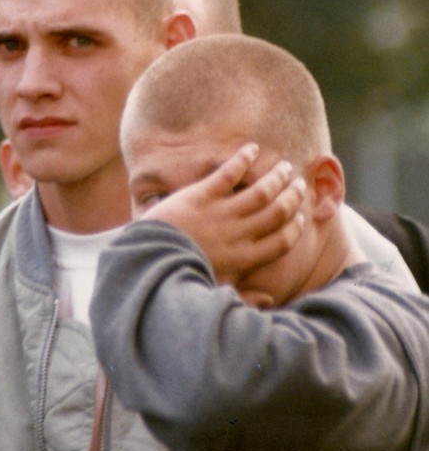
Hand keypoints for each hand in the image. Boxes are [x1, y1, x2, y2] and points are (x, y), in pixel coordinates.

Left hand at [140, 143, 306, 285]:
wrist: (148, 260)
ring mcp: (221, 213)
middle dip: (292, 197)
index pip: (282, 242)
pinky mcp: (200, 195)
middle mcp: (239, 234)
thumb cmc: (179, 278)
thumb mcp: (214, 293)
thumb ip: (243, 298)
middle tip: (300, 184)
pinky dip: (243, 159)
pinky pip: (229, 173)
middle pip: (277, 213)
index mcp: (244, 259)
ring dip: (276, 177)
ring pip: (260, 191)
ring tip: (285, 166)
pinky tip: (253, 148)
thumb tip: (268, 302)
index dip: (295, 227)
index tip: (301, 216)